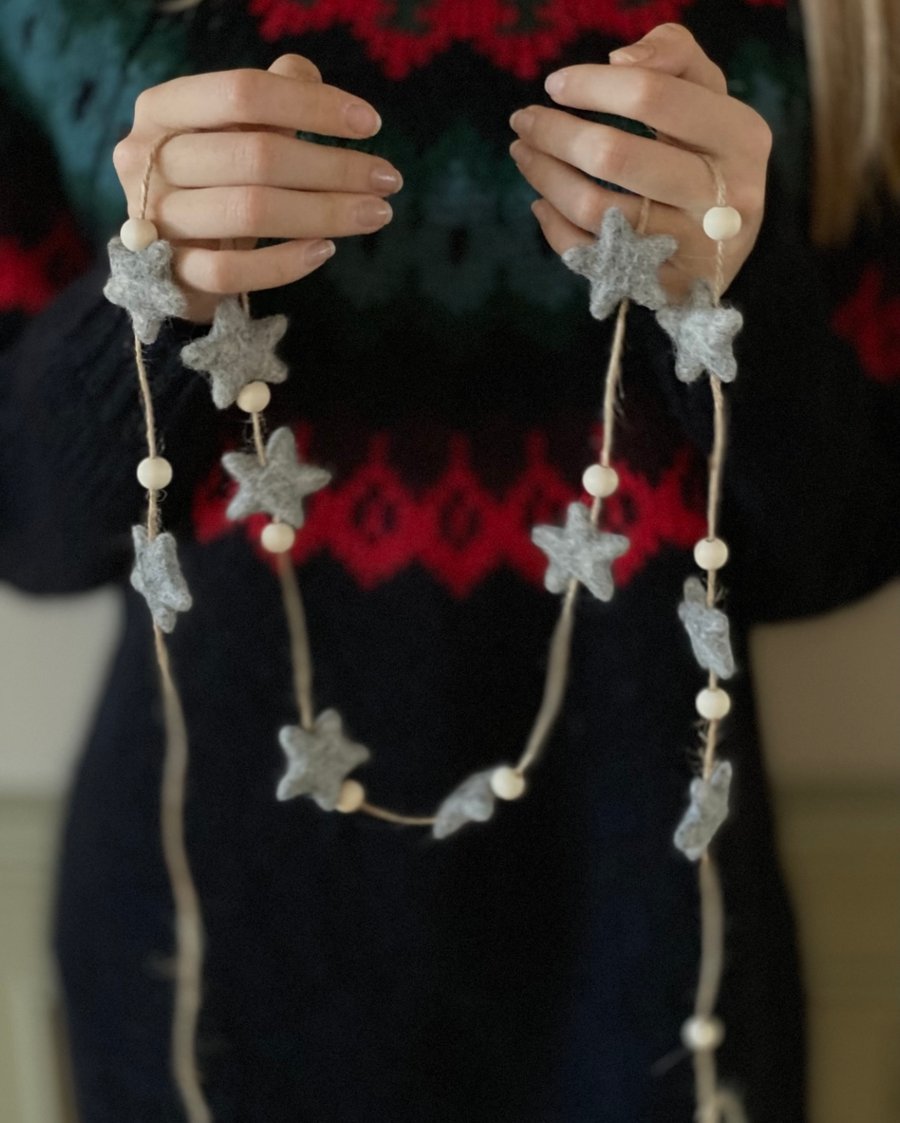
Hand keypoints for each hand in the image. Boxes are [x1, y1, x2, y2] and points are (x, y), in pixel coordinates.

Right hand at [112, 54, 401, 321]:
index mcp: (162, 109)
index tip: (370, 125)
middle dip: (333, 167)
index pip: (243, 92)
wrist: (164, 256)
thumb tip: (306, 74)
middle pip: (254, 156)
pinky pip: (233, 272)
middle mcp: (147, 160)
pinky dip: (285, 263)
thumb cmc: (210, 181)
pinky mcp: (172, 273)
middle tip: (387, 179)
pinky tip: (326, 250)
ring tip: (374, 214)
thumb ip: (267, 99)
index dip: (312, 105)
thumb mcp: (231, 132)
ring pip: (249, 212)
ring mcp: (155, 220)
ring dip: (324, 213)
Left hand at [509, 24, 771, 299]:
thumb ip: (673, 55)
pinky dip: (554, 225)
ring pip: (594, 208)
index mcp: (741, 137)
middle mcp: (723, 197)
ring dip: (544, 176)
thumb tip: (618, 61)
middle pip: (614, 155)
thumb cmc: (708, 153)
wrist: (729, 241)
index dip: (592, 86)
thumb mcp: (708, 94)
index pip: (652, 96)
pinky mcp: (661, 286)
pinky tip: (543, 201)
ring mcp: (690, 249)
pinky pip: (588, 254)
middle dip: (555, 133)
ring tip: (524, 153)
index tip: (554, 84)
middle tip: (523, 121)